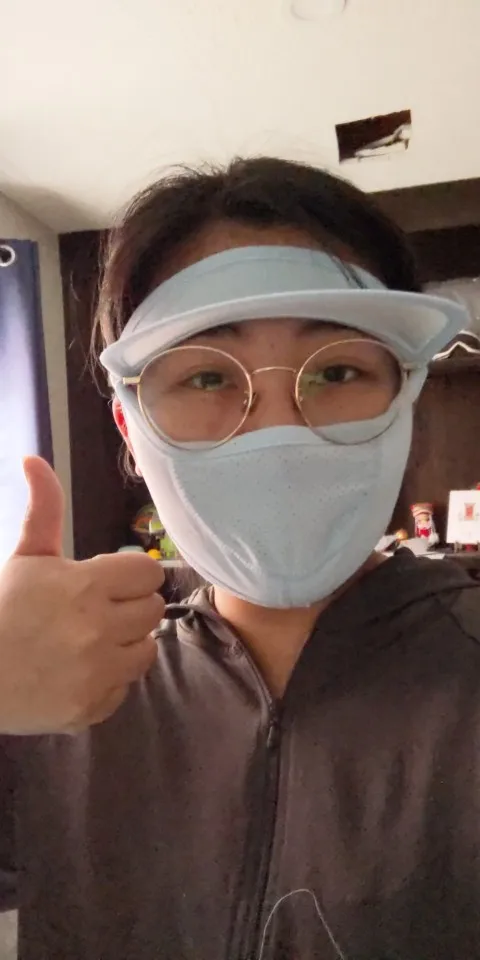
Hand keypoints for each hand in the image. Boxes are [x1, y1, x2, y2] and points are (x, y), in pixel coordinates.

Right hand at [0, 457, 164, 734]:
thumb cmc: (1, 608)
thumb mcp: (25, 556)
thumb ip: (42, 509)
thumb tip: (34, 459)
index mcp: (85, 585)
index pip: (149, 573)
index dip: (130, 577)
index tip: (107, 583)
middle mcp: (98, 628)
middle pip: (153, 611)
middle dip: (129, 609)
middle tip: (96, 613)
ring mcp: (96, 672)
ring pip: (147, 650)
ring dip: (126, 645)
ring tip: (90, 643)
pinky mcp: (91, 707)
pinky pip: (125, 688)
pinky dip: (107, 682)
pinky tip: (78, 673)